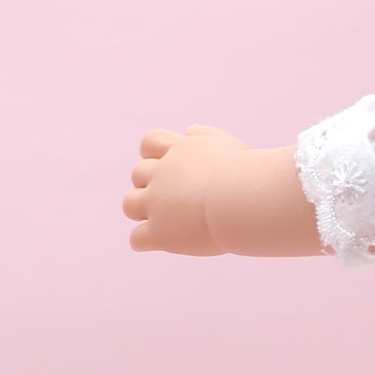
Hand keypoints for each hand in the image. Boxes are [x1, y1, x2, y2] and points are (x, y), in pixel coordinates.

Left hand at [123, 124, 251, 255]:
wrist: (243, 200)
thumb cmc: (244, 174)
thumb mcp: (226, 144)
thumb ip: (205, 136)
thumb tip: (189, 132)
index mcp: (177, 151)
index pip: (150, 143)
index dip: (156, 154)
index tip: (175, 167)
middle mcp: (161, 175)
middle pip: (138, 174)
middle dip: (153, 184)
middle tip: (177, 199)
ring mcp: (157, 205)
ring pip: (130, 205)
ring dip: (141, 211)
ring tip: (165, 221)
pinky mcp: (160, 233)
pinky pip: (137, 240)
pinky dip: (144, 241)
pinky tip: (162, 242)